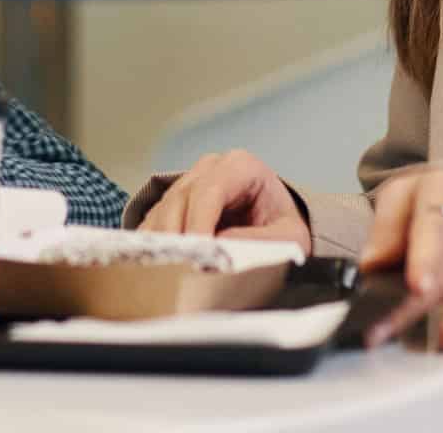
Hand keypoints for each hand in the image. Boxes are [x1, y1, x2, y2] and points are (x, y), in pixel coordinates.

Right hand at [136, 150, 312, 254]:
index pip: (210, 190)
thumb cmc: (283, 228)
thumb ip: (262, 241)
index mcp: (241, 167)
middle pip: (180, 199)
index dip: (199, 222)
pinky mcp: (172, 205)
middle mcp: (210, 168)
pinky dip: (153, 247)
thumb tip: (221, 247)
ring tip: (168, 276)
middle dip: (177, 237)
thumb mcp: (289, 237)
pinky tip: (158, 270)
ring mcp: (187, 183)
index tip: (198, 253)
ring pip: (161, 211)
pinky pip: (153, 223)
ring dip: (161, 244)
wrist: (275, 226)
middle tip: (178, 271)